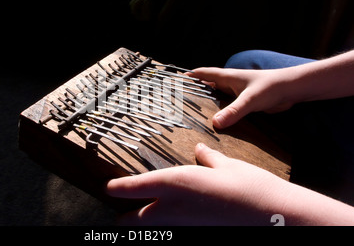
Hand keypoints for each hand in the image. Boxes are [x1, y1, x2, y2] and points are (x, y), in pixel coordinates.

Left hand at [106, 143, 290, 225]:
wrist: (275, 218)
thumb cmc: (250, 186)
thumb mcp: (227, 165)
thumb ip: (209, 158)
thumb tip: (200, 150)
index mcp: (176, 182)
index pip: (133, 188)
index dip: (117, 188)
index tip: (109, 187)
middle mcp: (174, 208)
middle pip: (134, 222)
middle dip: (124, 219)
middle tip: (120, 214)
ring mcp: (185, 226)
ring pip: (151, 231)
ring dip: (142, 226)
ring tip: (139, 220)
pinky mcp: (197, 234)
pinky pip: (172, 233)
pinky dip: (165, 229)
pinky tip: (173, 221)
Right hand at [186, 68, 296, 128]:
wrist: (292, 89)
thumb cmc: (272, 87)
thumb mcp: (250, 100)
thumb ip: (233, 111)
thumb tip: (215, 124)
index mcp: (228, 77)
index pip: (203, 73)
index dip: (189, 76)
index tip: (175, 82)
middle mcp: (230, 84)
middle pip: (207, 86)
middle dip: (195, 92)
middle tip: (180, 102)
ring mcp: (237, 93)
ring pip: (217, 98)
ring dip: (208, 104)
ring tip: (194, 115)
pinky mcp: (245, 103)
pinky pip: (228, 107)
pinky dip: (220, 113)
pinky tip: (216, 123)